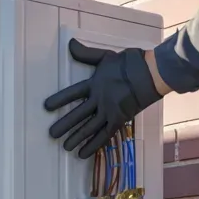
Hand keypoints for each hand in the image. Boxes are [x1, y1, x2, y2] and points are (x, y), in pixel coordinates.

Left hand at [44, 39, 161, 159]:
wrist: (151, 74)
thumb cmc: (130, 64)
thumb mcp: (105, 57)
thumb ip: (86, 54)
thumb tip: (70, 44)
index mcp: (94, 84)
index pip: (72, 93)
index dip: (59, 100)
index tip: (46, 107)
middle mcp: (99, 100)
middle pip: (77, 115)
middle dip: (63, 125)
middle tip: (51, 134)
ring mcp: (109, 112)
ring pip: (89, 129)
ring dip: (76, 138)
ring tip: (65, 146)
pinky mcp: (119, 121)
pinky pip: (103, 136)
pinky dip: (93, 146)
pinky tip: (82, 154)